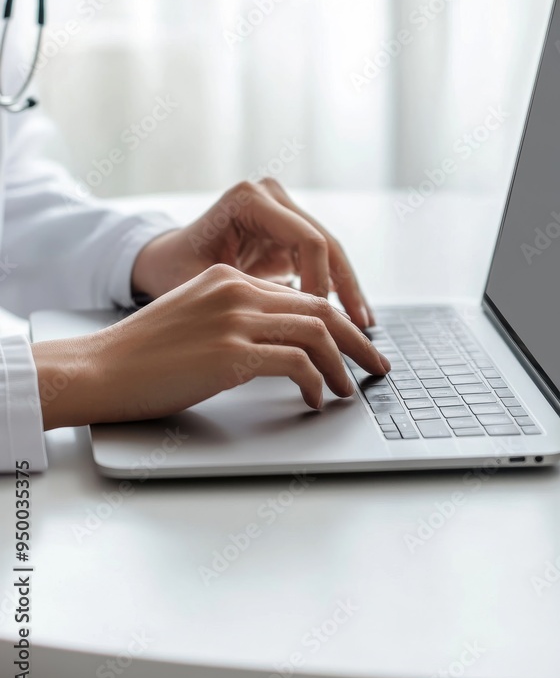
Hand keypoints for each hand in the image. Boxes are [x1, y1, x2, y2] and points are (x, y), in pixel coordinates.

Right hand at [34, 264, 389, 429]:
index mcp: (228, 278)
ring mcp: (234, 320)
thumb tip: (278, 338)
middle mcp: (236, 291)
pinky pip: (295, 363)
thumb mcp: (193, 317)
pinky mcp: (230, 354)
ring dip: (343, 364)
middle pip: (319, 309)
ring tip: (352, 389)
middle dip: (356, 340)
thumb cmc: (141, 353)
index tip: (353, 344)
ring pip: (316, 332)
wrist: (99, 368)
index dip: (335, 321)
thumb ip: (234, 315)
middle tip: (377, 364)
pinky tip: (315, 399)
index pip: (299, 295)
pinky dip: (315, 382)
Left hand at [132, 179, 374, 328]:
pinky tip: (347, 319)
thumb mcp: (206, 284)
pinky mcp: (288, 230)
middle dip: (346, 288)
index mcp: (248, 199)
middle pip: (325, 243)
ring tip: (363, 328)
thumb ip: (251, 297)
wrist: (163, 261)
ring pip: (330, 252)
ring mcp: (282, 209)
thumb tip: (300, 324)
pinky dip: (333, 290)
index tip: (324, 324)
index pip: (306, 240)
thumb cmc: (173, 271)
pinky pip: (320, 260)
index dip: (321, 284)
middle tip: (362, 328)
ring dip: (347, 291)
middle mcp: (270, 196)